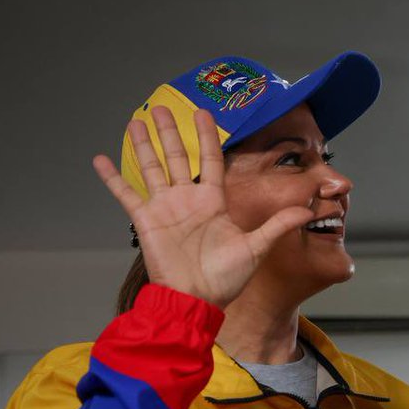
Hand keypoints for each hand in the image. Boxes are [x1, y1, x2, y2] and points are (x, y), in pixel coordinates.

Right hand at [93, 107, 315, 308]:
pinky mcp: (146, 221)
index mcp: (212, 202)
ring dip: (144, 144)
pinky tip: (100, 160)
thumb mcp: (257, 247)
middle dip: (171, 132)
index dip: (207, 137)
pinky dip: (112, 177)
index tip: (204, 113)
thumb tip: (309, 209)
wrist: (195, 301)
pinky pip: (126, 194)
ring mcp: (165, 208)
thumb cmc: (225, 279)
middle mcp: (187, 200)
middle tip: (163, 107)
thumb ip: (279, 224)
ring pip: (152, 167)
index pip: (211, 161)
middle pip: (178, 157)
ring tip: (138, 120)